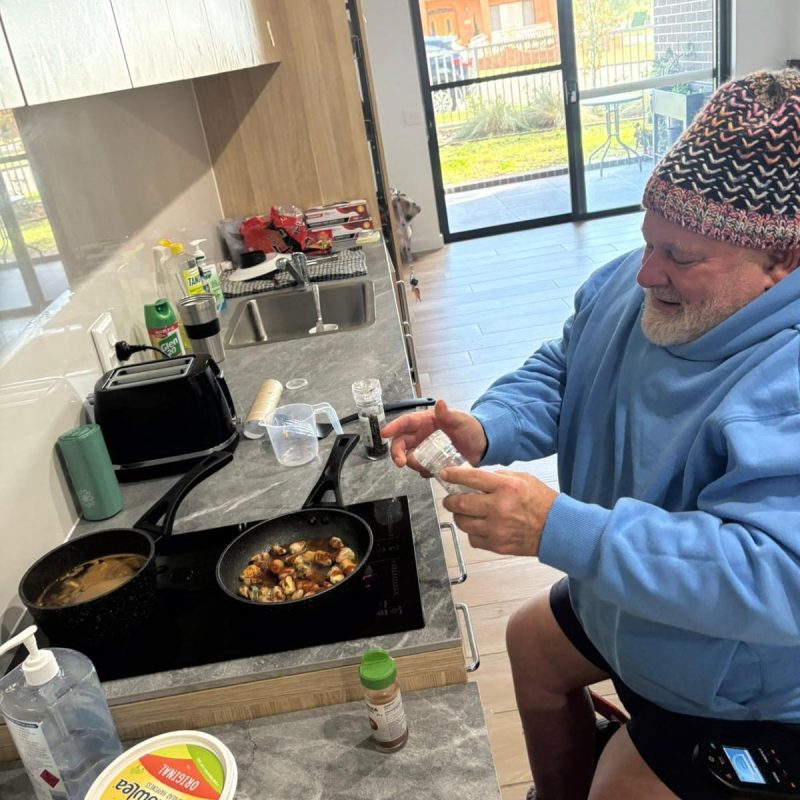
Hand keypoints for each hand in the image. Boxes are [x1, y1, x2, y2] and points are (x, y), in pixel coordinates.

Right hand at [380, 399, 486, 473]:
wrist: (482, 446)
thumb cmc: (471, 428)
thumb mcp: (461, 420)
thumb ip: (449, 414)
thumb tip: (440, 403)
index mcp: (425, 421)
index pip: (405, 422)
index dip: (393, 427)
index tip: (384, 434)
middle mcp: (421, 435)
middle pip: (401, 443)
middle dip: (397, 453)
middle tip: (401, 463)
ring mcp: (425, 449)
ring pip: (409, 457)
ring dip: (413, 464)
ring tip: (428, 467)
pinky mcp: (431, 462)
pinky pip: (421, 468)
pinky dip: (424, 471)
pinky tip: (434, 471)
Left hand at [440, 467, 557, 557]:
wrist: (558, 529)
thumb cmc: (543, 503)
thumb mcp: (524, 479)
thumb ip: (499, 476)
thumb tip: (477, 477)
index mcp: (506, 487)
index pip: (471, 478)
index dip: (453, 476)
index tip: (444, 475)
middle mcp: (498, 507)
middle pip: (460, 503)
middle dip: (450, 500)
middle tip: (449, 499)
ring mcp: (497, 529)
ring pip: (463, 523)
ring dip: (459, 517)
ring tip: (464, 513)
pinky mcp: (497, 545)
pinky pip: (473, 539)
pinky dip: (472, 532)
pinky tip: (479, 526)